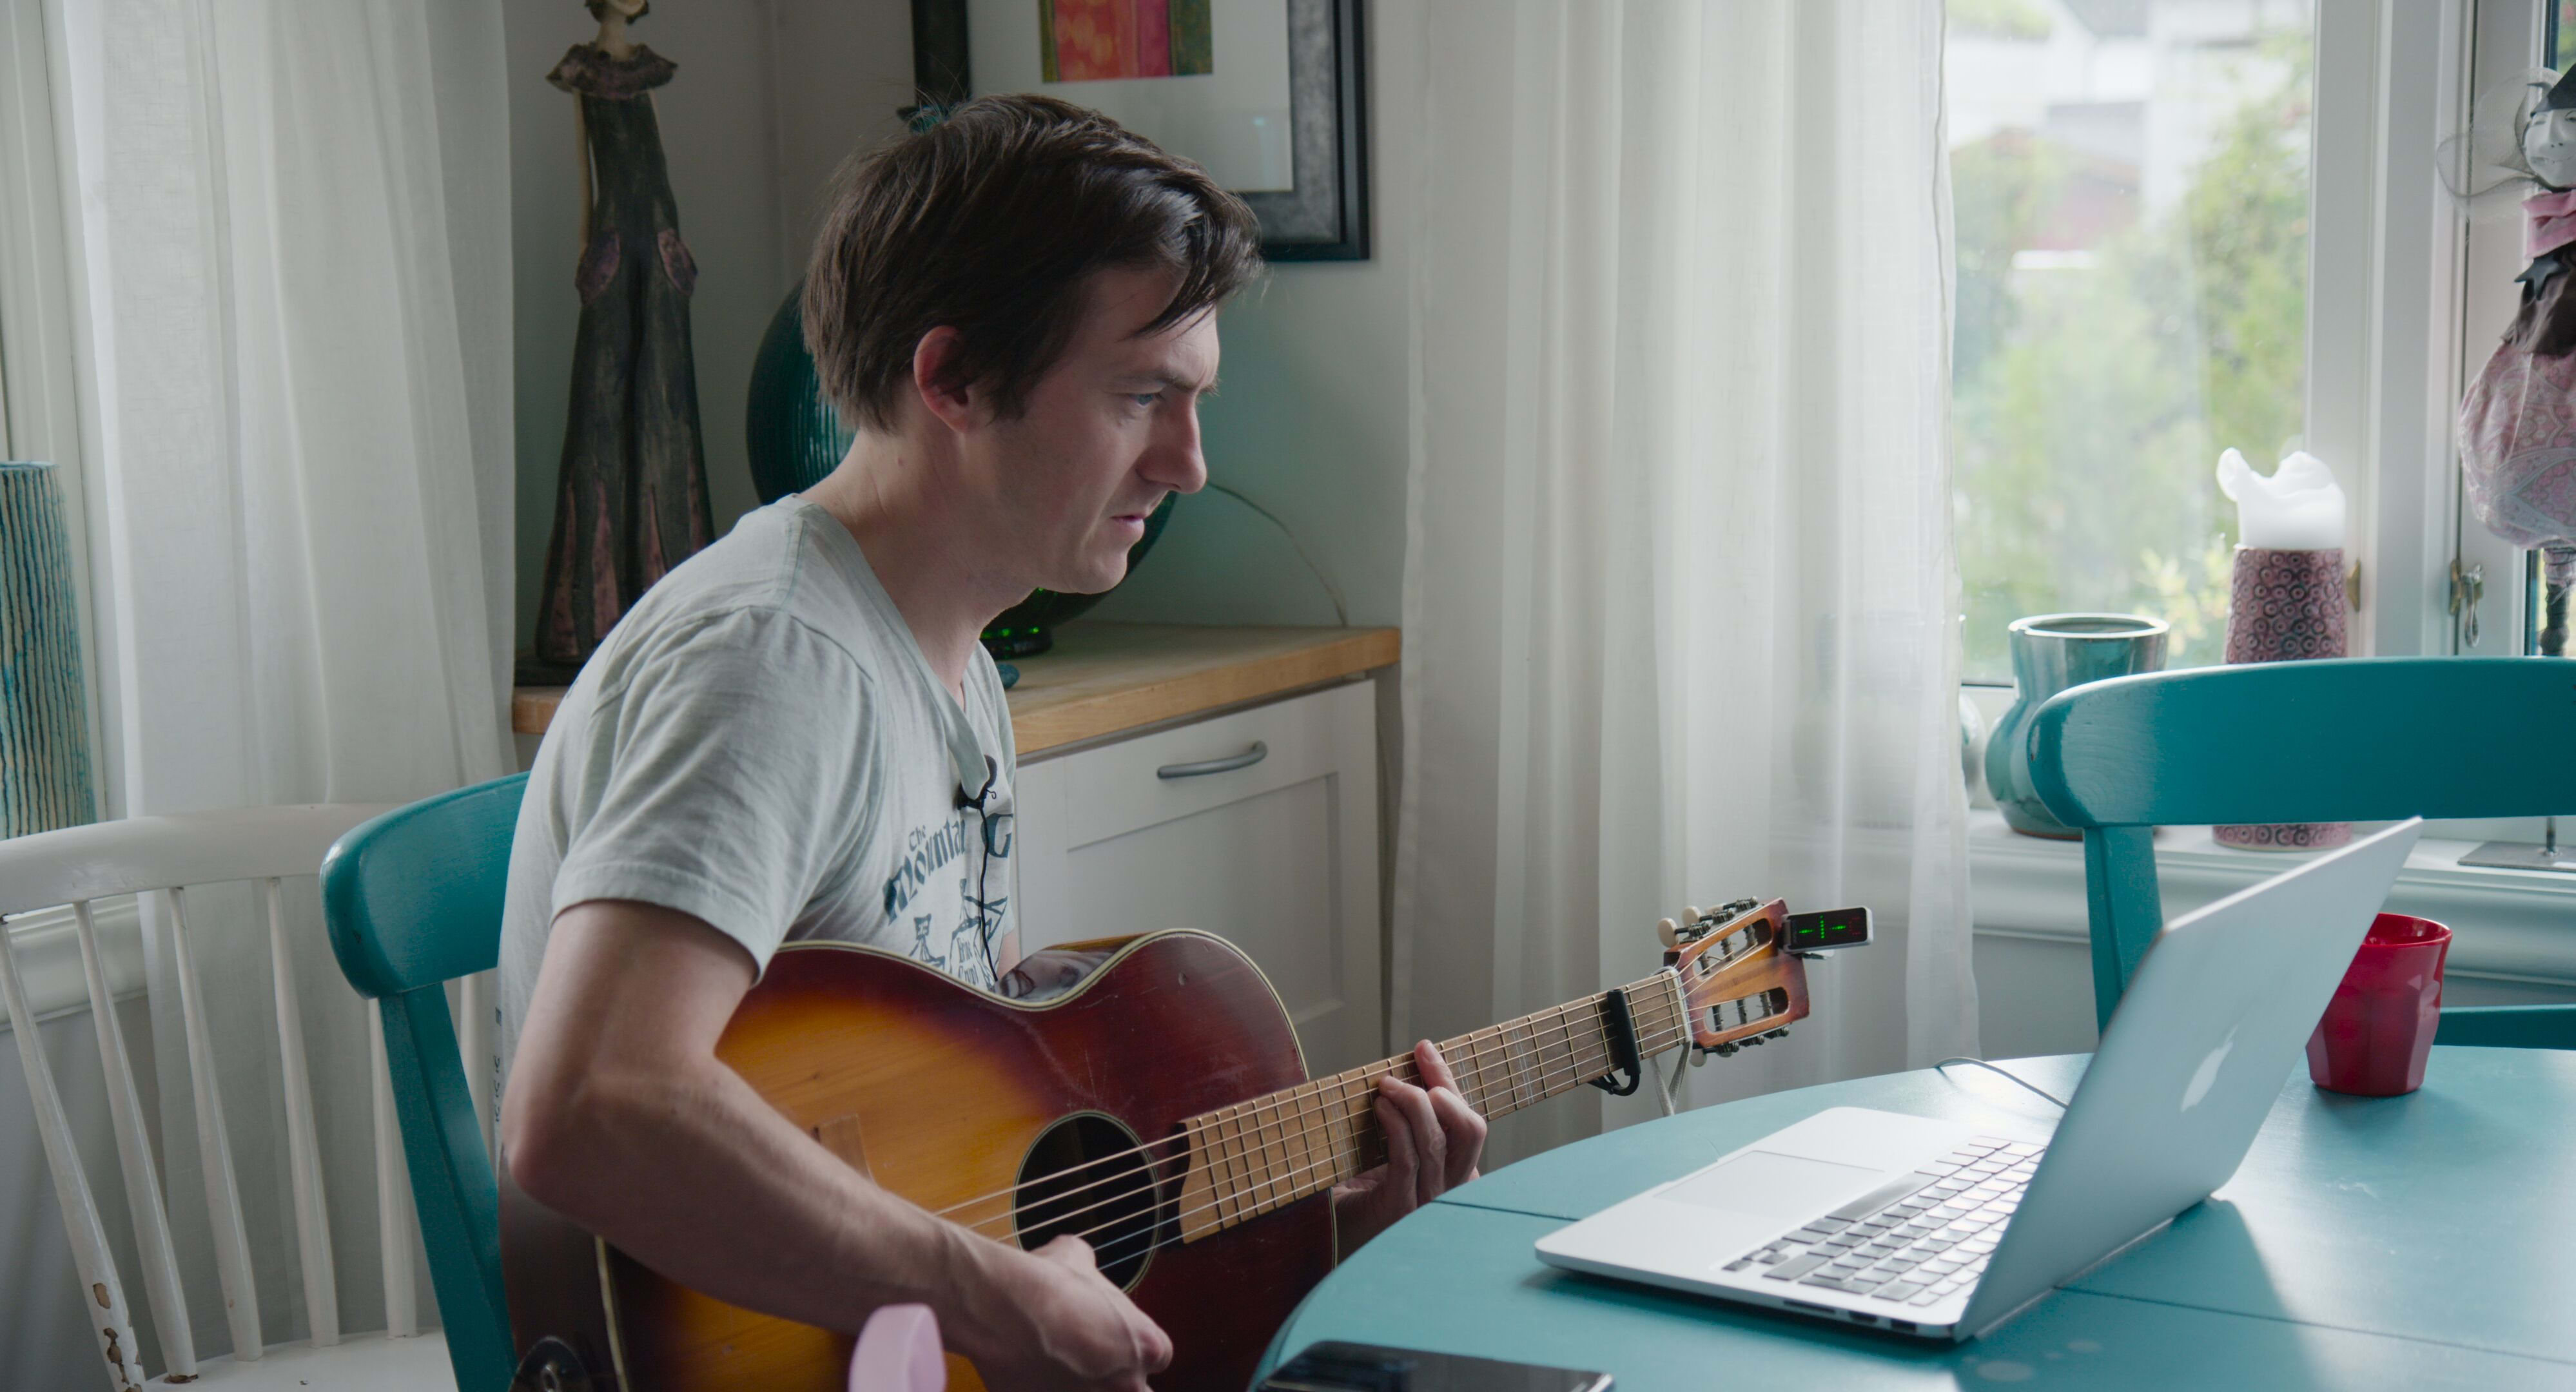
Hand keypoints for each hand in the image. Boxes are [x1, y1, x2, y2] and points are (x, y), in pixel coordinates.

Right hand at [961, 1235, 1171, 1390]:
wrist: (1000, 1314)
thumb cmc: (1046, 1284)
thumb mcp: (1074, 1256)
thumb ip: (1087, 1266)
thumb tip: (1079, 1261)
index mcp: (1145, 1345)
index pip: (1157, 1355)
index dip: (1132, 1345)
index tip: (1110, 1337)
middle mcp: (1126, 1384)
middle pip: (1136, 1390)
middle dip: (1118, 1379)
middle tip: (1088, 1361)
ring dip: (1085, 1387)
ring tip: (1058, 1369)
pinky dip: (1048, 1390)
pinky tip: (1033, 1377)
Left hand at [1331, 1041, 1487, 1252]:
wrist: (1327, 1234)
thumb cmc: (1358, 1192)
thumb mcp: (1392, 1148)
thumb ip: (1408, 1120)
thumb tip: (1407, 1069)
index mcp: (1454, 1175)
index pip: (1469, 1123)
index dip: (1449, 1081)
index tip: (1424, 1049)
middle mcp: (1450, 1190)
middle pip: (1470, 1130)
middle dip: (1442, 1086)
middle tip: (1409, 1067)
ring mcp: (1428, 1203)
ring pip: (1437, 1140)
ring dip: (1411, 1102)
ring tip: (1385, 1087)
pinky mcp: (1400, 1208)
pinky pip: (1408, 1157)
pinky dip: (1395, 1126)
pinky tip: (1380, 1109)